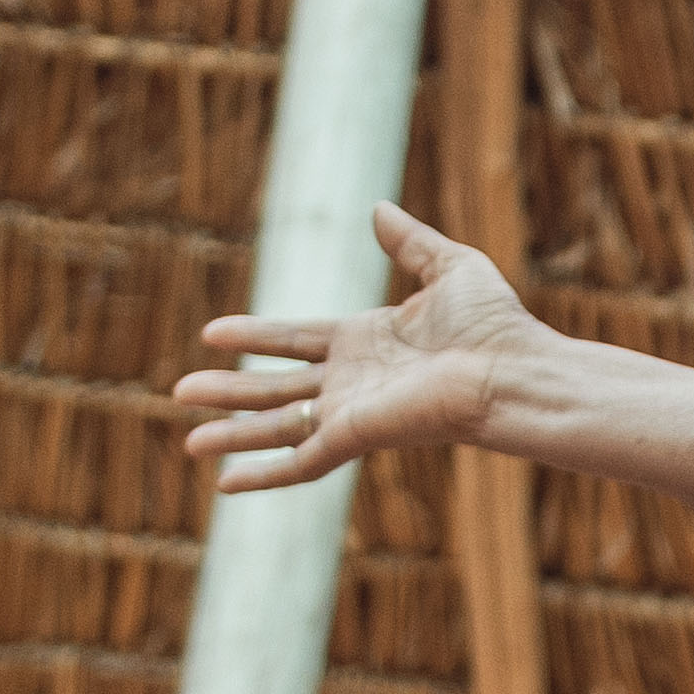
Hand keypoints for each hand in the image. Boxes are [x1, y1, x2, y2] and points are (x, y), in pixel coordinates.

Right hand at [179, 203, 541, 498]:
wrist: (514, 370)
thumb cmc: (494, 325)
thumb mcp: (449, 267)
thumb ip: (410, 242)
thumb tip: (379, 209)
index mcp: (367, 342)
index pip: (296, 340)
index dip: (255, 336)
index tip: (212, 333)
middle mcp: (354, 381)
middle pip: (277, 388)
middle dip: (229, 391)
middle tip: (180, 391)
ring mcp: (352, 411)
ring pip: (279, 426)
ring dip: (232, 431)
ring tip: (187, 437)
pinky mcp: (355, 435)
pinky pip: (300, 462)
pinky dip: (262, 473)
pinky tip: (224, 484)